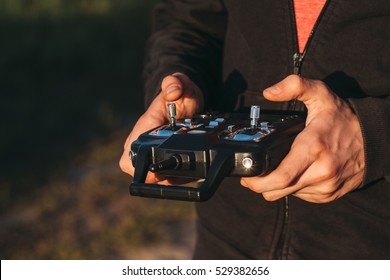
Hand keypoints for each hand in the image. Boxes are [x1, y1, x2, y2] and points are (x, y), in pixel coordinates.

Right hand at [119, 72, 203, 182]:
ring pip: (155, 179)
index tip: (161, 171)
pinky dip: (177, 177)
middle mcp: (142, 145)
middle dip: (161, 179)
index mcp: (142, 130)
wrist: (184, 100)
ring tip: (189, 172)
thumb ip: (176, 84)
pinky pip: (165, 177)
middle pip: (141, 175)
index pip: (130, 159)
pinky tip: (190, 173)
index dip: (143, 172)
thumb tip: (173, 91)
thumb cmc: (179, 95)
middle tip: (182, 172)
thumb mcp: (181, 85)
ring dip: (172, 179)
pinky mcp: (160, 159)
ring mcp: (150, 153)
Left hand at [240, 75, 364, 202]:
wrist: (375, 140)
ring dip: (276, 186)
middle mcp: (320, 171)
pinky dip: (293, 187)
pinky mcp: (329, 195)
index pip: (280, 176)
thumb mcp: (321, 94)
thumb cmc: (344, 119)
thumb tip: (269, 93)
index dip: (258, 181)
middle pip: (278, 191)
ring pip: (288, 195)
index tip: (246, 176)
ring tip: (275, 169)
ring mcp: (326, 186)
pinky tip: (295, 173)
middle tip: (252, 176)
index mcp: (313, 147)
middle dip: (260, 187)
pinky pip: (301, 196)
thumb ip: (295, 86)